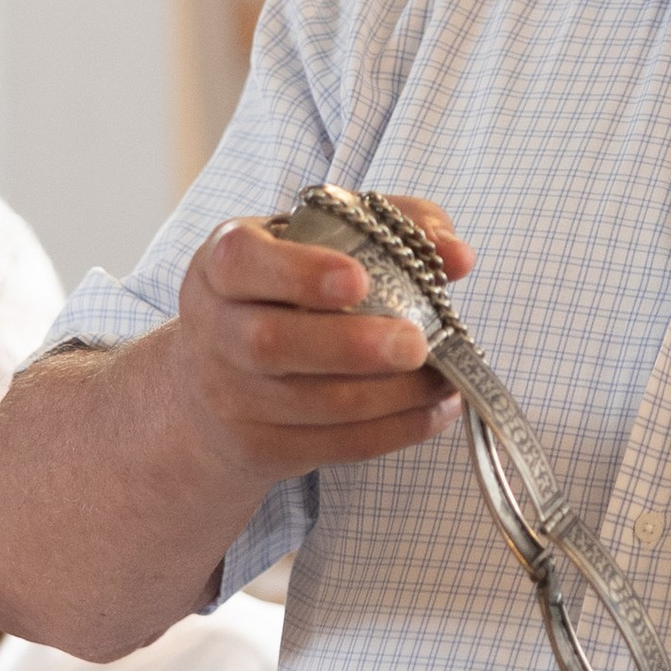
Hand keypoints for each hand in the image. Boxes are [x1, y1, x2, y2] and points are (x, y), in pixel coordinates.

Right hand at [163, 194, 471, 487]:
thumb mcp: (322, 239)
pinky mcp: (259, 445)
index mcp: (224, 263)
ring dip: (390, 396)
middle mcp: (215, 328)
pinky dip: (393, 430)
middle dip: (352, 347)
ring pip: (311, 403)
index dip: (298, 273)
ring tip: (445, 377)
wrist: (215, 379)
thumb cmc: (287, 290)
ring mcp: (230, 395)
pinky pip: (331, 445)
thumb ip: (394, 225)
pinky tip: (435, 410)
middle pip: (271, 344)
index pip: (241, 262)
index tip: (357, 279)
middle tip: (416, 343)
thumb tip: (456, 255)